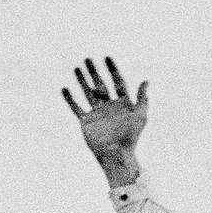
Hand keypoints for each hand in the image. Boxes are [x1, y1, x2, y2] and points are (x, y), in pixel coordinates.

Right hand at [62, 56, 147, 187]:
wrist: (116, 154)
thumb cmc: (131, 137)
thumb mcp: (140, 116)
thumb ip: (142, 99)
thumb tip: (146, 81)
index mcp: (123, 104)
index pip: (117, 82)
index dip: (113, 70)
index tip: (107, 58)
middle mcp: (109, 106)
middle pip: (101, 85)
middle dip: (94, 72)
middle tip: (88, 59)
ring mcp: (97, 113)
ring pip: (88, 93)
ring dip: (82, 81)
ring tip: (76, 68)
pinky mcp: (86, 122)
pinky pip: (76, 108)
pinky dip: (70, 99)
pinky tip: (65, 88)